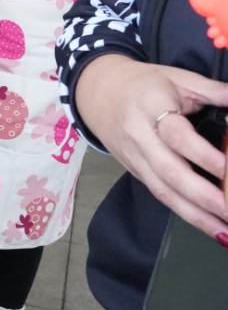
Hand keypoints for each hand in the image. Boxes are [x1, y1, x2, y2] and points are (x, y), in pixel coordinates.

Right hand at [74, 54, 227, 239]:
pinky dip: (186, 214)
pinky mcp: (136, 172)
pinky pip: (161, 195)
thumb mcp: (178, 78)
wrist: (95, 91)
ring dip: (197, 216)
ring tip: (226, 232)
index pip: (177, 136)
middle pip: (169, 171)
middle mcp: (140, 136)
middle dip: (203, 196)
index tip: (227, 169)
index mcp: (152, 107)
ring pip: (164, 192)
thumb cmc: (143, 84)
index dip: (203, 155)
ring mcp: (135, 158)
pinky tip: (210, 226)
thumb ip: (214, 91)